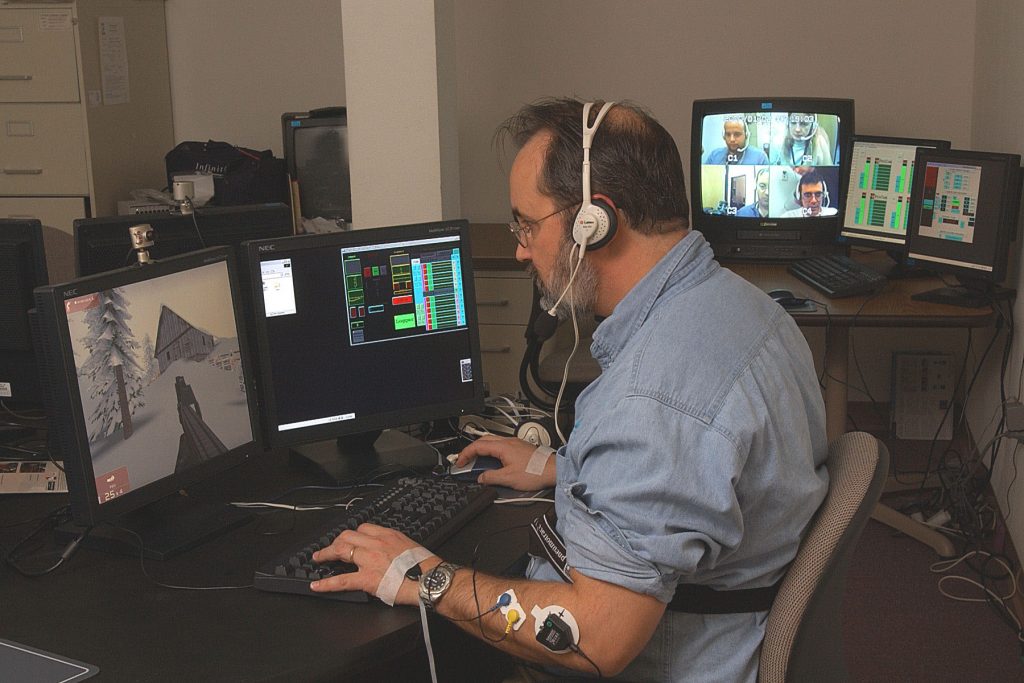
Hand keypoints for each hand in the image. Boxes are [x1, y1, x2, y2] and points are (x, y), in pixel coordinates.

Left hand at [309, 523, 434, 604]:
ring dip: (326, 554)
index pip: (363, 528)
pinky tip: (316, 585)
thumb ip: (397, 545)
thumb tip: (391, 551)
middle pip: (348, 536)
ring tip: (318, 558)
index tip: (349, 539)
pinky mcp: (366, 579)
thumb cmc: (425, 567)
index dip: (353, 534)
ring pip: (341, 550)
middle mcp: (376, 544)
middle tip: (328, 548)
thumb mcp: (411, 547)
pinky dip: (326, 584)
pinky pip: (341, 580)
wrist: (429, 579)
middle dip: (335, 541)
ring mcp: (369, 560)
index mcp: (389, 536)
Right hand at [454, 435, 555, 489]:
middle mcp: (508, 442)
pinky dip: (492, 452)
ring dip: (482, 450)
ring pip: (492, 442)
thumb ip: (491, 478)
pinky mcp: (520, 448)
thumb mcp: (508, 479)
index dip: (465, 454)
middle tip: (465, 460)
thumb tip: (481, 478)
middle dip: (471, 450)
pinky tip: (494, 462)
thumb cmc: (536, 472)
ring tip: (477, 461)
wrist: (554, 470)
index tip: (459, 462)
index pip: (477, 446)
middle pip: (483, 441)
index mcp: (503, 447)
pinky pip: (501, 446)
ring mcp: (515, 444)